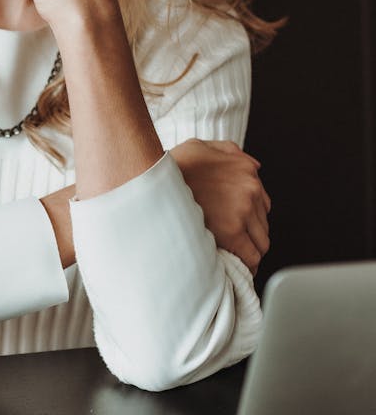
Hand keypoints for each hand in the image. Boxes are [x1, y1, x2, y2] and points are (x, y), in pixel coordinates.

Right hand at [171, 139, 270, 274]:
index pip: (262, 204)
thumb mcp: (200, 146)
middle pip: (263, 224)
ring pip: (261, 242)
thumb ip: (228, 152)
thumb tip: (256, 165)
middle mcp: (251, 189)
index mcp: (246, 170)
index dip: (249, 219)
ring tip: (231, 259)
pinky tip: (235, 269)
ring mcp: (243, 211)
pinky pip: (251, 256)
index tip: (237, 228)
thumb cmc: (172, 164)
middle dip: (249, 236)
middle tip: (230, 246)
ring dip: (248, 251)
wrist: (152, 178)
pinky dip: (246, 265)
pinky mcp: (232, 232)